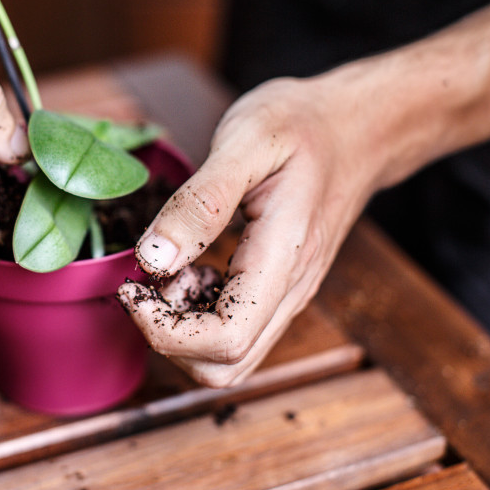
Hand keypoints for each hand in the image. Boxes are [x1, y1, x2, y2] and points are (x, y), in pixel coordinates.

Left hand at [118, 74, 381, 386]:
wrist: (356, 127)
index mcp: (283, 258)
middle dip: (168, 336)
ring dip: (182, 328)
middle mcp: (290, 291)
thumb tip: (152, 260)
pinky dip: (198, 314)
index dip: (164, 330)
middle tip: (146, 281)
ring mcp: (287, 295)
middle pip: (223, 365)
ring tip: (171, 269)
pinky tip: (191, 267)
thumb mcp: (246, 141)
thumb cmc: (303, 124)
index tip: (133, 286)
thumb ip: (199, 203)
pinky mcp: (277, 290)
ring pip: (229, 357)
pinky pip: (235, 330)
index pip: (224, 339)